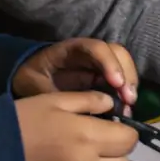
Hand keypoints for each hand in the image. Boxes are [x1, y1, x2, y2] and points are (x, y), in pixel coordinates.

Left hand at [12, 38, 137, 111]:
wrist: (29, 76)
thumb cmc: (32, 77)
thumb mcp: (36, 85)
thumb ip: (53, 95)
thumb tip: (73, 112)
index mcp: (72, 49)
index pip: (96, 48)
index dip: (109, 63)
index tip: (116, 84)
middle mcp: (90, 53)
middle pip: (117, 53)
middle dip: (126, 74)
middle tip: (129, 99)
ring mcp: (99, 63)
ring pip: (123, 65)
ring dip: (130, 84)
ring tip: (129, 107)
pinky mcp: (102, 77)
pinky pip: (120, 80)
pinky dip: (125, 93)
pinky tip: (125, 110)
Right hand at [15, 91, 138, 160]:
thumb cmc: (25, 120)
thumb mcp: (56, 100)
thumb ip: (89, 100)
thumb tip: (113, 105)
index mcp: (88, 136)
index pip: (129, 139)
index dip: (126, 131)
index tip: (115, 125)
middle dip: (120, 151)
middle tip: (105, 140)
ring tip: (96, 156)